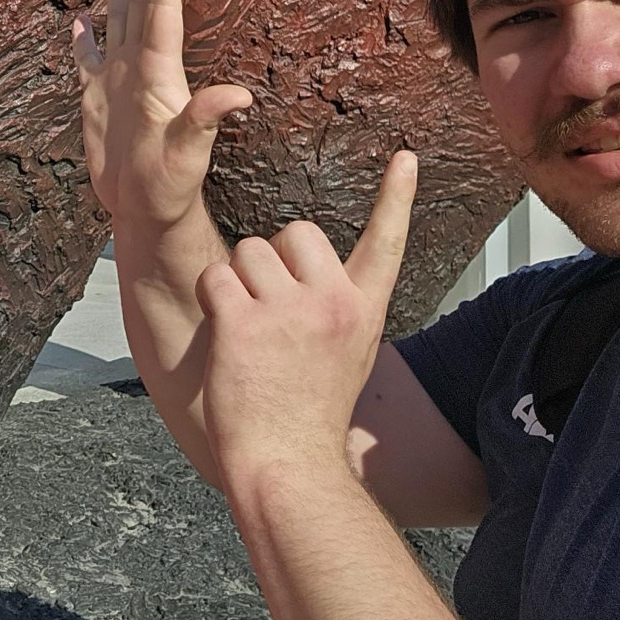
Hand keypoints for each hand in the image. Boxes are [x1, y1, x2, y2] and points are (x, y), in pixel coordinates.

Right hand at [72, 0, 252, 235]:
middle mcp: (140, 71)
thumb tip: (239, 96)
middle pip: (142, 6)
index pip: (161, 12)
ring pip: (118, 24)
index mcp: (159, 75)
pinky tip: (82, 21)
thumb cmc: (167, 187)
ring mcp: (118, 84)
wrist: (145, 211)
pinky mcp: (98, 102)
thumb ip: (204, 122)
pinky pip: (88, 62)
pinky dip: (85, 40)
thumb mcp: (187, 155)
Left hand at [197, 152, 418, 481]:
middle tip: (271, 313)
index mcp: (363, 310)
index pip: (386, 241)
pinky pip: (216, 277)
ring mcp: (289, 311)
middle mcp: (332, 302)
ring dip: (238, 283)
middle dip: (272, 260)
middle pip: (293, 231)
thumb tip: (312, 269)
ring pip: (248, 252)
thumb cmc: (309, 410)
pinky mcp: (244, 321)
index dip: (397, 197)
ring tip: (251, 333)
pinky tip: (227, 337)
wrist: (287, 463)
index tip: (407, 156)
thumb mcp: (348, 353)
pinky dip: (212, 300)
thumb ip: (336, 306)